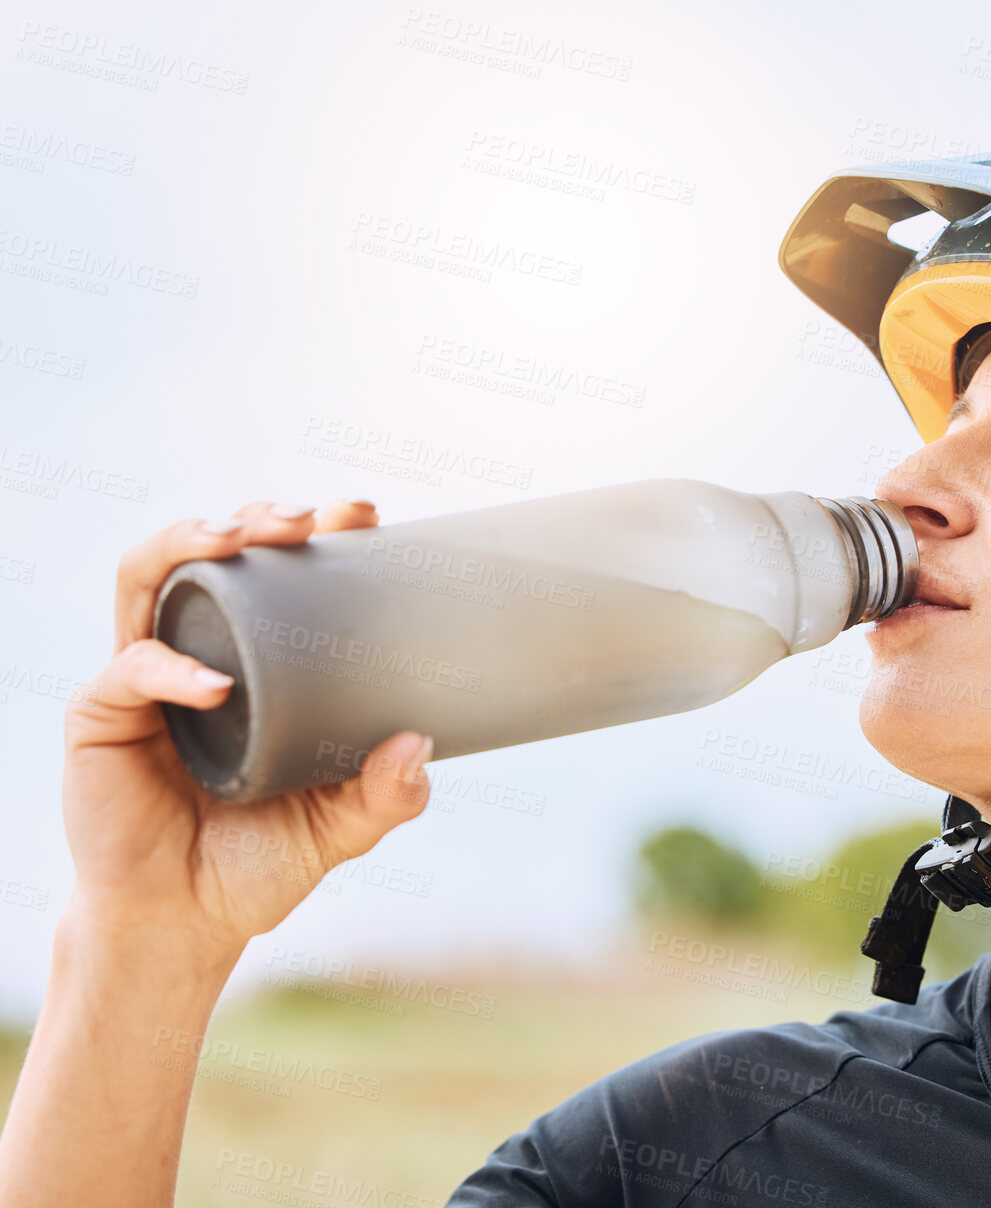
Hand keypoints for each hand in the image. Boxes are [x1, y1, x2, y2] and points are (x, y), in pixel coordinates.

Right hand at [61, 499, 433, 970]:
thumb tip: (419, 743)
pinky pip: (130, 670)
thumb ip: (386, 794)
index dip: (317, 530)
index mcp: (255, 660)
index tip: (363, 514)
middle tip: (306, 519)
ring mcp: (144, 679)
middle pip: (213, 552)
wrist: (186, 925)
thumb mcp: (340, 826)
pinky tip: (215, 686)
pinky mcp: (101, 718)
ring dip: (190, 540)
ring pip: (147, 576)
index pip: (281, 572)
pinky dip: (170, 669)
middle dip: (257, 517)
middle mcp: (197, 652)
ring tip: (241, 537)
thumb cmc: (261, 860)